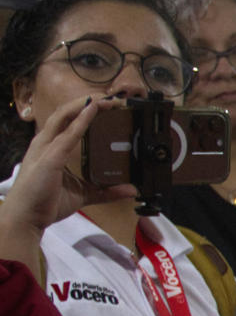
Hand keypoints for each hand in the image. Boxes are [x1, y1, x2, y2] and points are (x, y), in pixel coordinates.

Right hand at [0, 95, 133, 263]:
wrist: (26, 218)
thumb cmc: (45, 203)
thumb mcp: (83, 194)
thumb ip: (105, 191)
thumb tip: (130, 190)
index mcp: (51, 148)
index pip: (68, 121)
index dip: (85, 110)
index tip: (107, 105)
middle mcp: (46, 143)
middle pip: (66, 113)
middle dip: (88, 102)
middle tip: (112, 98)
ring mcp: (46, 148)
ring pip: (65, 116)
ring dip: (86, 105)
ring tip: (105, 98)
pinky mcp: (50, 158)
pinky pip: (68, 134)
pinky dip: (81, 120)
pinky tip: (93, 110)